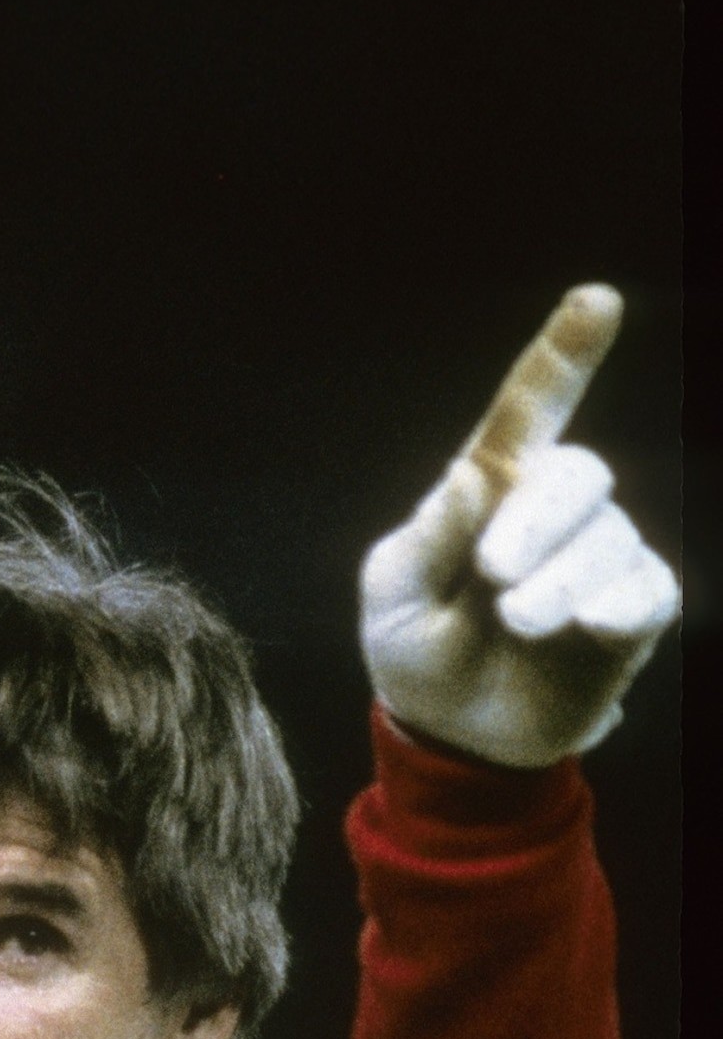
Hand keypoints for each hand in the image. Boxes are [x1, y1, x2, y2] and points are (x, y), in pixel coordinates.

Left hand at [358, 286, 678, 767]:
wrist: (456, 738)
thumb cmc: (417, 655)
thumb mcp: (393, 602)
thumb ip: (425, 541)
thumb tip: (467, 477)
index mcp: (489, 490)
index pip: (528, 411)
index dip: (563, 355)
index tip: (598, 301)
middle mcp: (552, 511)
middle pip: (578, 474)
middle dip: (538, 518)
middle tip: (495, 574)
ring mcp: (600, 555)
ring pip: (607, 539)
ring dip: (558, 581)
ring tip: (515, 624)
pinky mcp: (633, 608)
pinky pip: (645, 589)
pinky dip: (614, 604)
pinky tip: (582, 627)